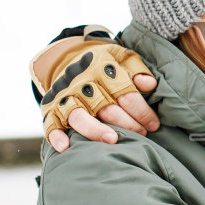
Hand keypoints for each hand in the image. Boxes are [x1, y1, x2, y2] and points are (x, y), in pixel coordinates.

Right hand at [32, 32, 159, 151]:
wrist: (67, 57)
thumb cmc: (103, 64)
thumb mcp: (122, 58)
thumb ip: (137, 70)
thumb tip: (149, 85)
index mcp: (102, 69)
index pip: (126, 93)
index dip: (142, 111)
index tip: (153, 124)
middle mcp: (82, 83)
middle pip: (106, 108)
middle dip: (127, 124)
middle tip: (142, 135)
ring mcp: (64, 96)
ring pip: (79, 117)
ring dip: (95, 130)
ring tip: (113, 140)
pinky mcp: (50, 108)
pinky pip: (50, 124)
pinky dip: (56, 136)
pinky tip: (66, 148)